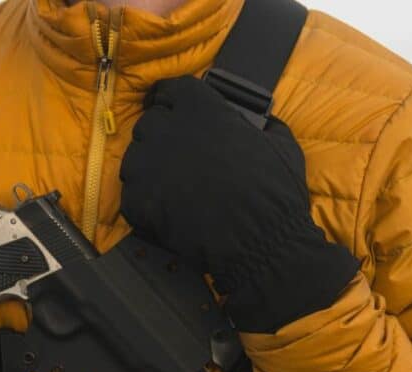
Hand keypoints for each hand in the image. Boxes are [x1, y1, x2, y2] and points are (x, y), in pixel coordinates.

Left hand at [119, 75, 358, 332]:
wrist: (258, 241)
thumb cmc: (274, 192)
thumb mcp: (279, 144)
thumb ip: (258, 126)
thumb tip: (254, 124)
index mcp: (199, 108)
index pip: (172, 90)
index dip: (173, 101)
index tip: (174, 110)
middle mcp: (166, 129)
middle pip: (150, 123)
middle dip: (161, 137)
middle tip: (178, 157)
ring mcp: (146, 165)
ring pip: (135, 158)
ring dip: (149, 168)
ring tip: (170, 187)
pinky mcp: (137, 199)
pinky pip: (132, 194)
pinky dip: (145, 203)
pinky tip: (165, 212)